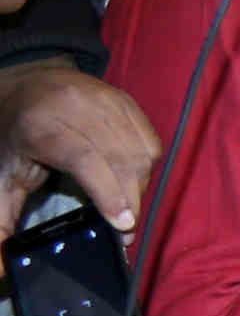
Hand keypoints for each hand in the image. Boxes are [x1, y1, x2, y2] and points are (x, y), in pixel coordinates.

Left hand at [0, 64, 158, 234]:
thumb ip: (0, 222)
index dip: (106, 192)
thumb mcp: (1, 179)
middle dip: (128, 198)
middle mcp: (77, 106)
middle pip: (119, 158)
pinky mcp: (126, 100)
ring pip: (140, 151)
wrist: (25, 85)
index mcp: (40, 125)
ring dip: (138, 185)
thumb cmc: (13, 138)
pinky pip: (149, 141)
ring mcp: (106, 99)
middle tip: (124, 229)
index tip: (121, 224)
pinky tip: (130, 179)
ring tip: (125, 205)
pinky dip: (145, 167)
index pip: (84, 158)